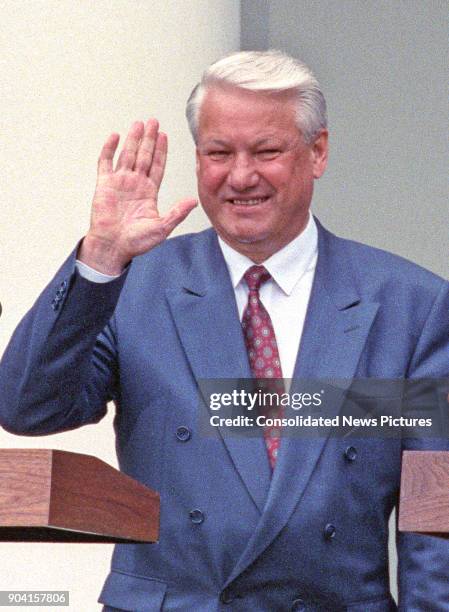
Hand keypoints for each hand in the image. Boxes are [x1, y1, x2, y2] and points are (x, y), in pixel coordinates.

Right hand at [78, 119, 197, 273]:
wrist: (113, 247)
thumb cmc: (136, 242)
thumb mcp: (162, 227)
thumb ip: (177, 213)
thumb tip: (194, 201)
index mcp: (149, 193)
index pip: (156, 166)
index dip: (161, 151)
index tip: (164, 135)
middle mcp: (135, 184)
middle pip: (143, 156)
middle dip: (149, 139)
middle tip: (154, 121)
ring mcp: (119, 183)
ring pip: (127, 155)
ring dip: (133, 139)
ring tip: (139, 123)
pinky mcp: (104, 185)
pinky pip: (106, 163)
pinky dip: (109, 149)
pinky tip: (115, 136)